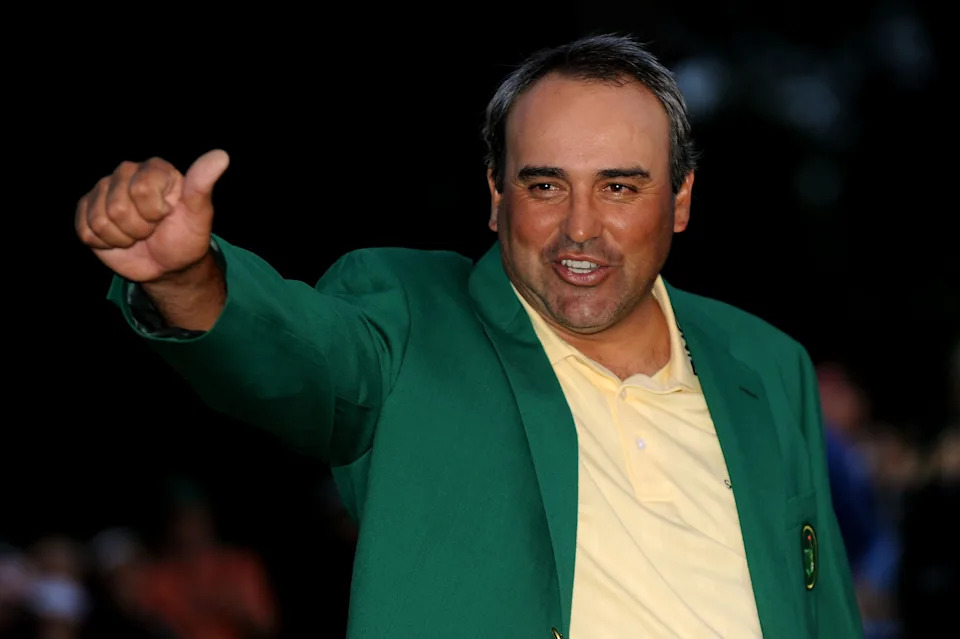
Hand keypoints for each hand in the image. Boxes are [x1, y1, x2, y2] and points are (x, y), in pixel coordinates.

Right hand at [76, 149, 229, 281]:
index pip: (142, 190)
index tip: (167, 216)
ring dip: (123, 237)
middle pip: (118, 207)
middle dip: (139, 228)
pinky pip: (85, 230)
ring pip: (101, 220)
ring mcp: (104, 190)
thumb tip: (221, 155)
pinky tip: (119, 238)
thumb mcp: (199, 215)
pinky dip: (105, 243)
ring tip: (138, 234)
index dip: (154, 213)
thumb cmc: (185, 237)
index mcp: (155, 169)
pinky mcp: (87, 209)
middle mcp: (126, 172)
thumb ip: (202, 185)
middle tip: (152, 229)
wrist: (168, 264)